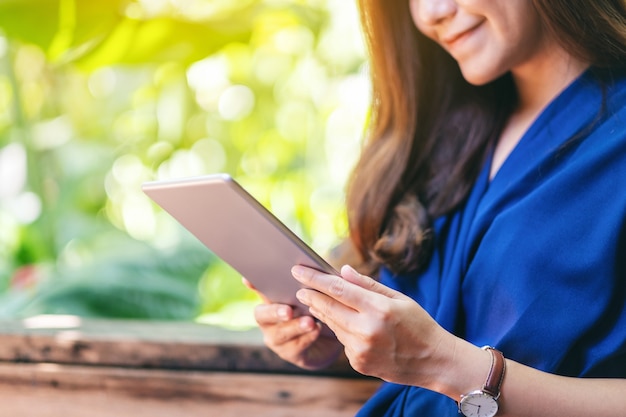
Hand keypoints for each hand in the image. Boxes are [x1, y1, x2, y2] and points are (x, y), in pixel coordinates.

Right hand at [244, 278, 342, 369]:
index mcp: (274, 299)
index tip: (248, 279)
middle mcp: (269, 319)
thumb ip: (319, 281)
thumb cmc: (325, 307)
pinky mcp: (290, 353)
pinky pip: (295, 347)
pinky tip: (317, 329)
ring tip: (310, 322)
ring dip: (295, 327)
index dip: (253, 284)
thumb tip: (332, 268)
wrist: (338, 336)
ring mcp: (277, 338)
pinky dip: (307, 337)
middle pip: (262, 314)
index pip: (260, 289)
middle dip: (274, 311)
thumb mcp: (322, 293)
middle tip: (288, 310)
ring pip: (279, 333)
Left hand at [292, 265, 453, 385]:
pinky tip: (347, 324)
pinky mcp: (358, 363)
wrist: (434, 361)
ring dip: (322, 312)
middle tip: (299, 286)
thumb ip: (368, 285)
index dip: (315, 279)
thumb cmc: (419, 324)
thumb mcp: (399, 299)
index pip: (338, 289)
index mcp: (378, 309)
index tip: (298, 270)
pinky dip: (341, 330)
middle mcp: (367, 330)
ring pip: (332, 324)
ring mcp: (361, 349)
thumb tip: (342, 271)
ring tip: (315, 301)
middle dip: (311, 295)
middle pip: (328, 307)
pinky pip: (342, 341)